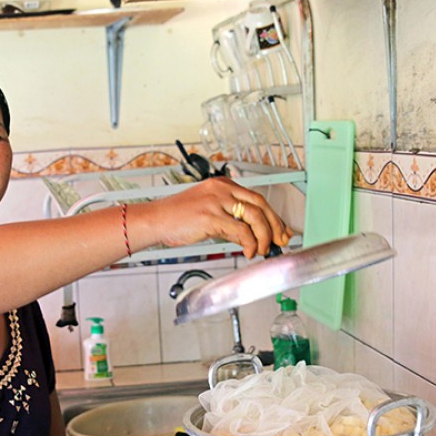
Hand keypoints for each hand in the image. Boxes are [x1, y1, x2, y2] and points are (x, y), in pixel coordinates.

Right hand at [135, 177, 293, 258]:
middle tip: (280, 240)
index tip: (280, 230)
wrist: (155, 220)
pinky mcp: (210, 216)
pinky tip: (248, 251)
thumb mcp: (208, 215)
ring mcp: (216, 201)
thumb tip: (249, 237)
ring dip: (264, 235)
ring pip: (254, 216)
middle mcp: (222, 189)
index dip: (273, 216)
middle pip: (260, 204)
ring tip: (263, 249)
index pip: (256, 198)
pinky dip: (249, 242)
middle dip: (275, 225)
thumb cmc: (176, 218)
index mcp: (222, 185)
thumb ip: (230, 222)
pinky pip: (239, 230)